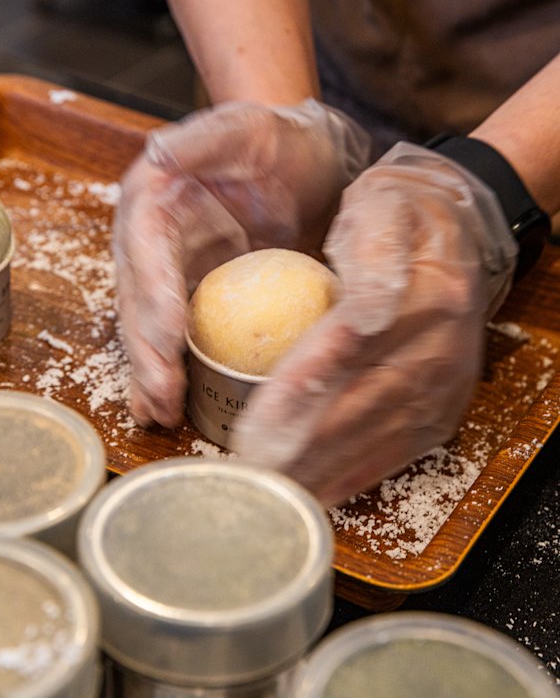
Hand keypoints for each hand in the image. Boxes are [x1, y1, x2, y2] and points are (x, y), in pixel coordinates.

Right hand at [113, 99, 369, 426]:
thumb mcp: (246, 127)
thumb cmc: (276, 138)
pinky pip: (176, 334)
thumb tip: (159, 154)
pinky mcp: (196, 291)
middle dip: (148, 351)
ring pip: (149, 325)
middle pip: (138, 298)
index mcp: (155, 197)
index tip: (168, 336)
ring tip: (159, 413)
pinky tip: (168, 405)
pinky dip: (169, 369)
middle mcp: (153, 238)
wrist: (303, 157)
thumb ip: (205, 138)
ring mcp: (172, 269)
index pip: (146, 249)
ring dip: (151, 371)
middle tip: (162, 396)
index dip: (153, 293)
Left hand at [233, 143, 517, 505]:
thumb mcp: (379, 211)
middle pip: (362, 407)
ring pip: (377, 439)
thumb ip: (372, 255)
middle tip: (250, 475)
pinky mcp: (444, 408)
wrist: (457, 231)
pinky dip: (356, 476)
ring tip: (273, 494)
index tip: (256, 424)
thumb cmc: (400, 219)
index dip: (300, 391)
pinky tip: (320, 493)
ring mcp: (446, 385)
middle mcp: (441, 348)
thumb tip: (363, 313)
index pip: (350, 348)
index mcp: (426, 295)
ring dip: (323, 470)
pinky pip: (399, 451)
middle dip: (302, 446)